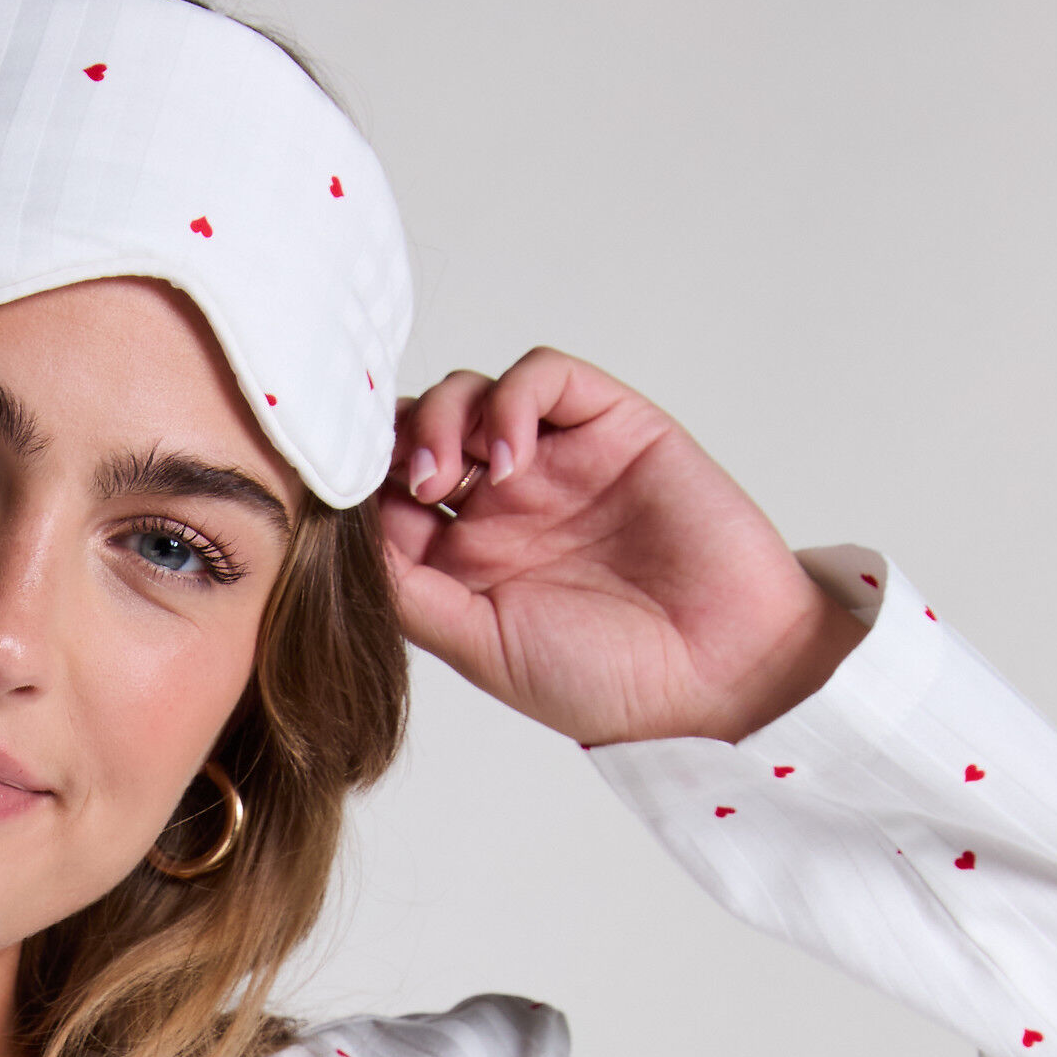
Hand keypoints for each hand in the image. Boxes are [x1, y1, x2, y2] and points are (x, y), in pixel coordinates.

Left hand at [377, 348, 863, 747]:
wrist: (716, 673)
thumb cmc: (603, 679)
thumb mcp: (477, 646)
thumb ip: (408, 592)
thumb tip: (340, 541)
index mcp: (460, 565)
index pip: (385, 499)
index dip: (356, 488)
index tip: (340, 505)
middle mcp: (500, 509)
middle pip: (418, 435)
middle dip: (393, 444)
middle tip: (404, 486)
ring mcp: (554, 464)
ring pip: (472, 396)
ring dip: (443, 418)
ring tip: (447, 475)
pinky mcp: (610, 426)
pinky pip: (545, 378)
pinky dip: (514, 401)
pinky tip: (509, 460)